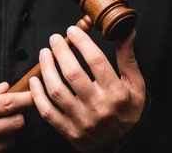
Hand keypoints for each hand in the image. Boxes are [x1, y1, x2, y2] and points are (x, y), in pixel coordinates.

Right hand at [0, 82, 33, 152]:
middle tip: (10, 110)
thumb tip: (3, 88)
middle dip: (19, 114)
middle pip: (16, 121)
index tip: (34, 93)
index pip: (5, 102)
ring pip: (13, 137)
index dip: (25, 97)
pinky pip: (4, 149)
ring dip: (10, 130)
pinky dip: (2, 142)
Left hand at [29, 26, 144, 151]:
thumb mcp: (136, 85)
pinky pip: (47, 111)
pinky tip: (35, 79)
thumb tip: (126, 31)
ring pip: (57, 90)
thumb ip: (128, 59)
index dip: (82, 42)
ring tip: (44, 54)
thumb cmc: (128, 111)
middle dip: (60, 52)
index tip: (73, 30)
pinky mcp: (68, 131)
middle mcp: (98, 107)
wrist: (124, 144)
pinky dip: (37, 94)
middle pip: (72, 74)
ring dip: (46, 68)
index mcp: (116, 93)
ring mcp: (81, 120)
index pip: (96, 61)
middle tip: (54, 39)